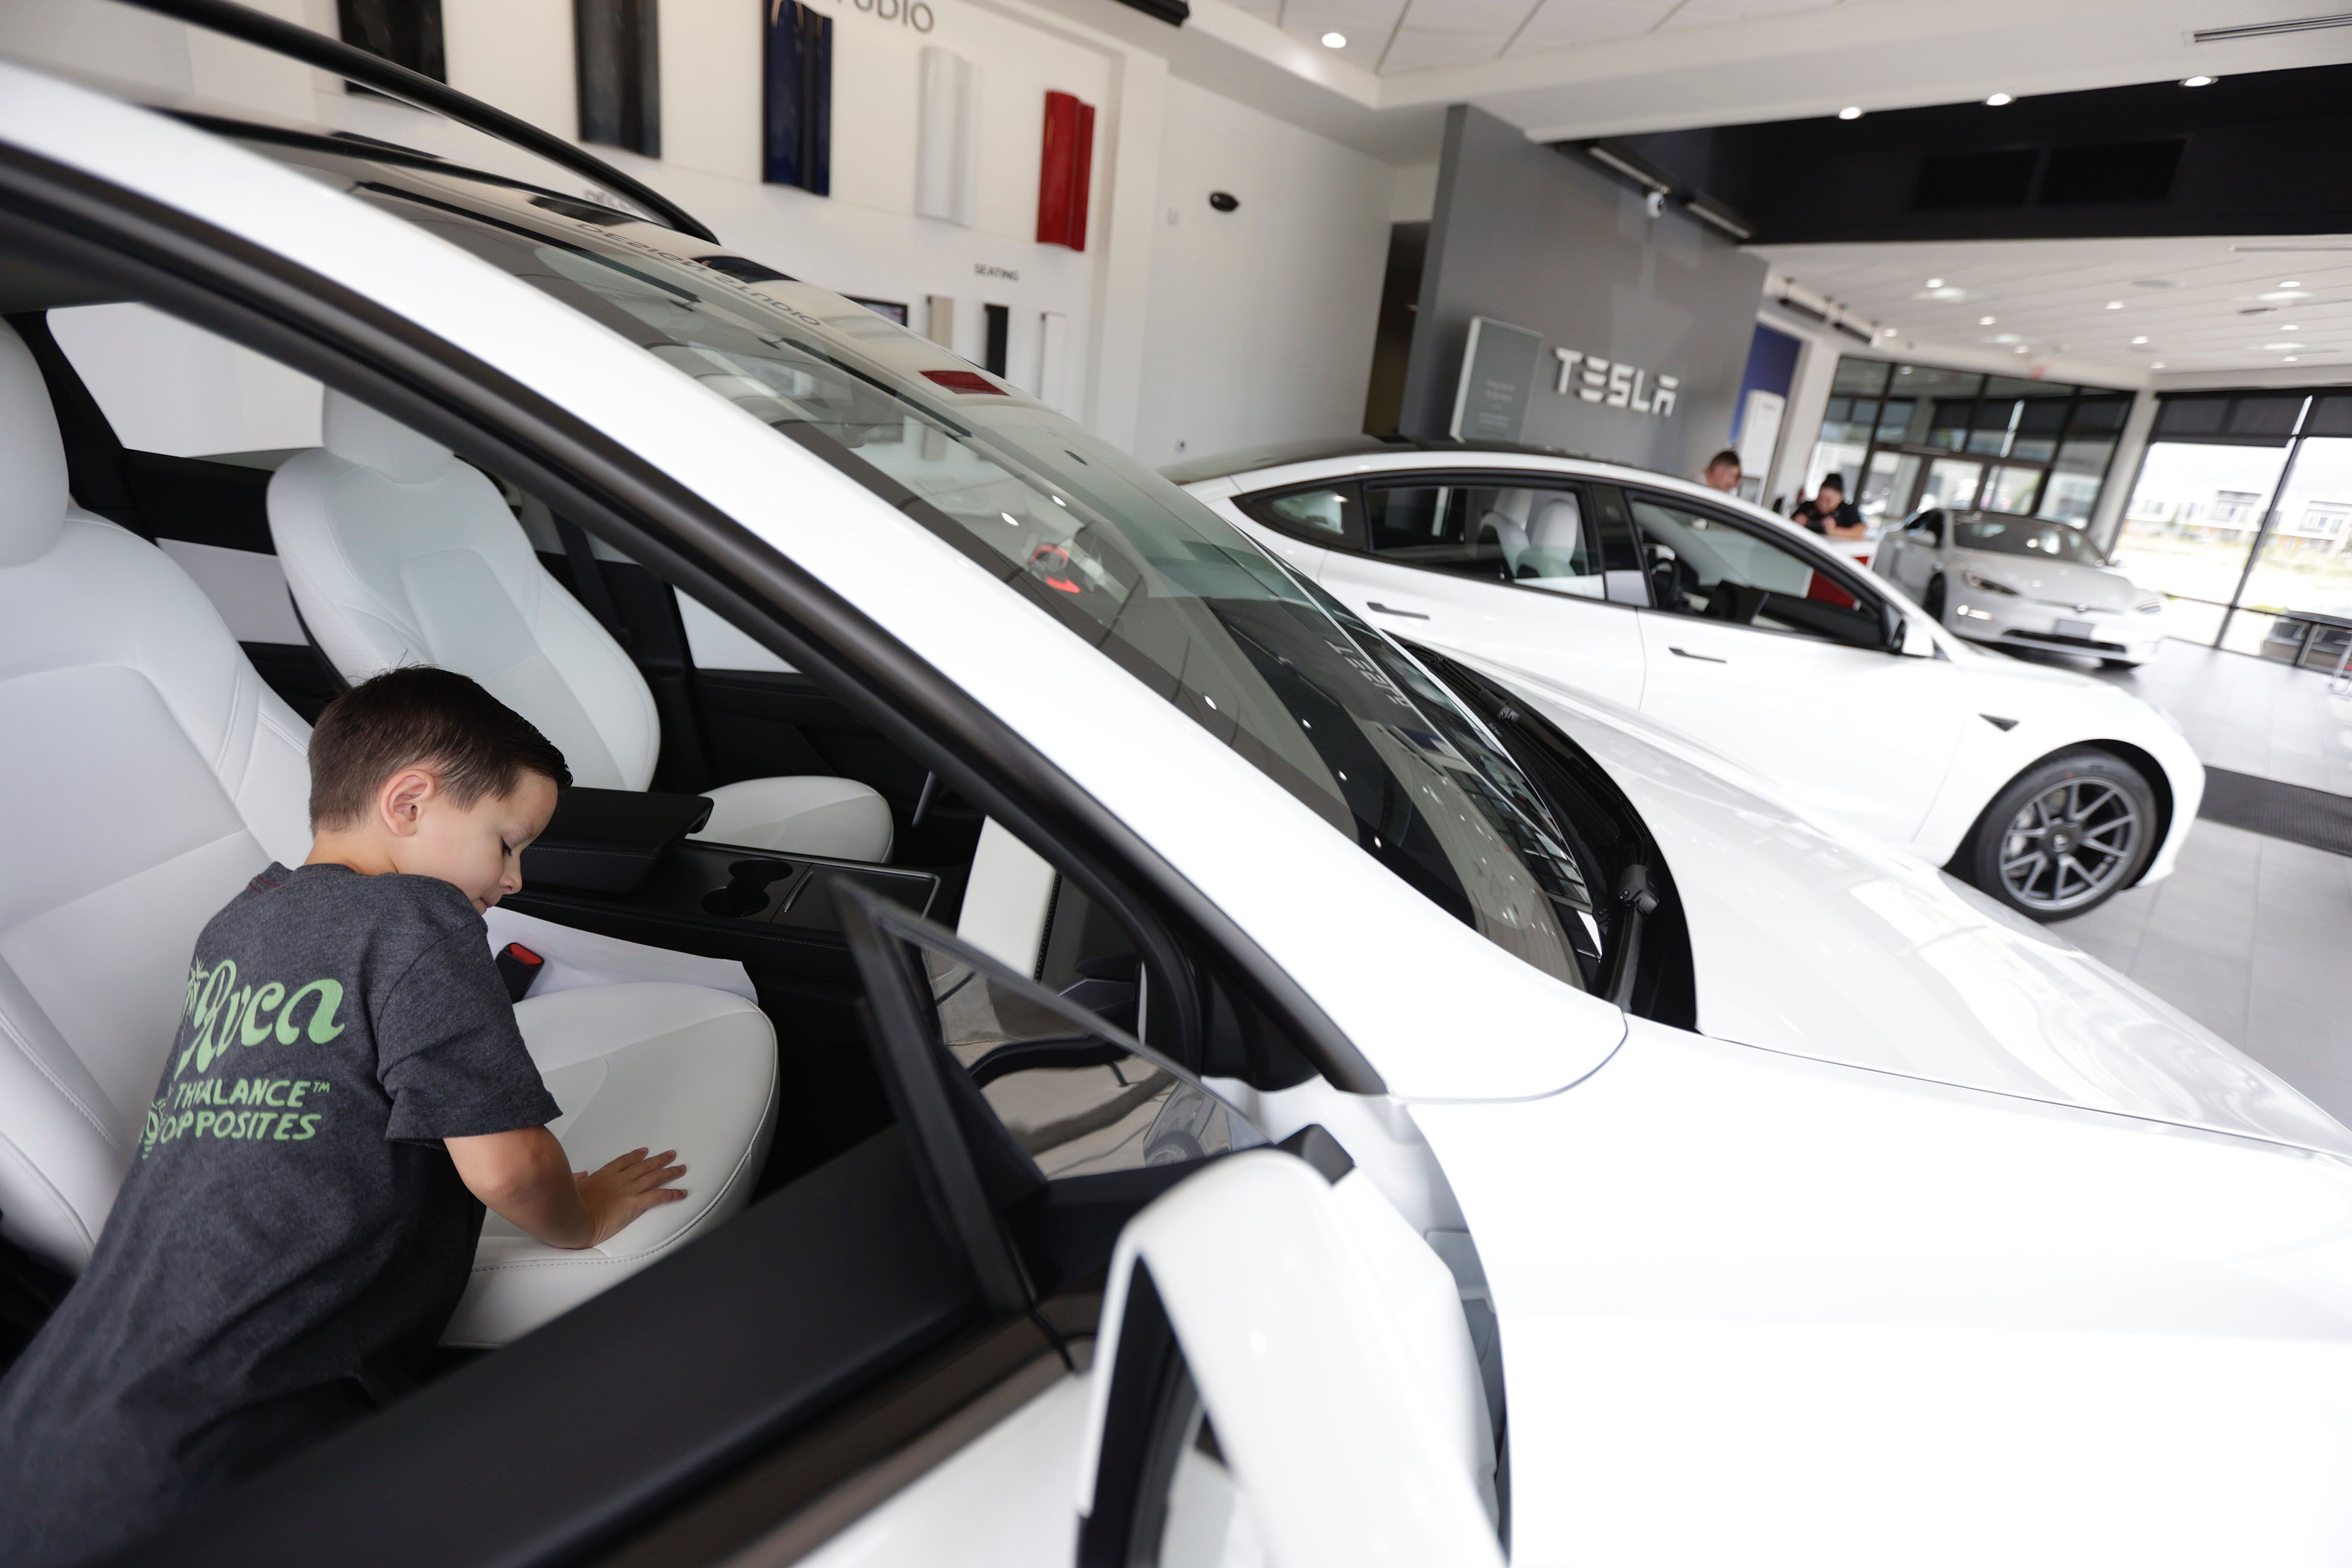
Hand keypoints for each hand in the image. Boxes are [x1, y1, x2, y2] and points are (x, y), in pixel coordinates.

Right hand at [573, 1146, 687, 1247]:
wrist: (574, 1218)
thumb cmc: (569, 1206)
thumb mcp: (571, 1187)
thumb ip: (578, 1179)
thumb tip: (581, 1174)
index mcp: (603, 1175)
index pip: (624, 1162)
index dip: (635, 1156)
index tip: (643, 1152)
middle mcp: (619, 1179)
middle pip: (644, 1166)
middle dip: (659, 1160)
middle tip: (670, 1154)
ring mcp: (628, 1190)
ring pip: (655, 1177)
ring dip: (670, 1172)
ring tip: (681, 1168)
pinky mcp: (635, 1204)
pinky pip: (659, 1197)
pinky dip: (672, 1194)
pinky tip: (682, 1192)